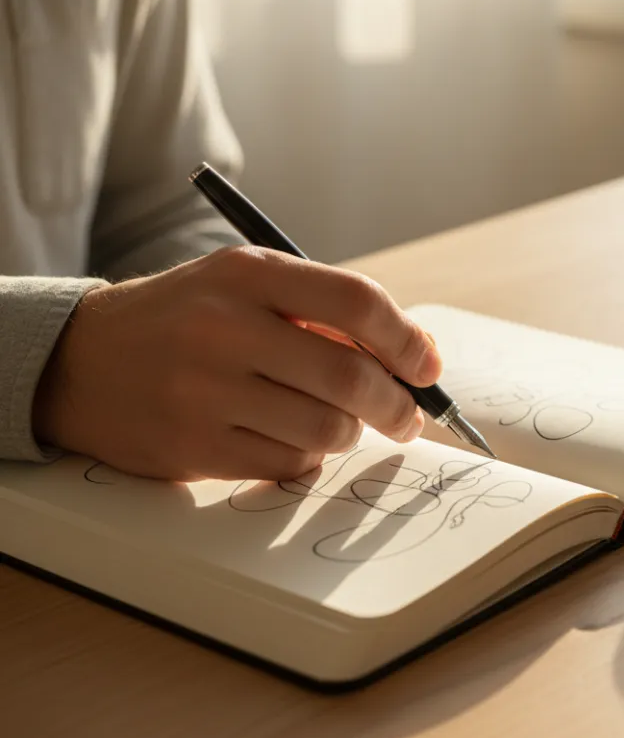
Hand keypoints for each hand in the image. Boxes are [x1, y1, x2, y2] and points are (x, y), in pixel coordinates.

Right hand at [32, 246, 441, 481]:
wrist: (81, 362)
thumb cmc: (187, 321)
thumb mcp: (245, 287)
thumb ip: (324, 310)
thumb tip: (417, 354)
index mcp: (248, 275)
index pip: (356, 303)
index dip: (407, 340)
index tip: (427, 367)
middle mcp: (225, 327)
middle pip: (351, 377)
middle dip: (396, 405)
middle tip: (406, 417)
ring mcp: (205, 391)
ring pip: (326, 428)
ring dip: (347, 432)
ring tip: (332, 421)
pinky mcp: (193, 447)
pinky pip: (288, 463)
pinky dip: (306, 455)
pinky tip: (288, 437)